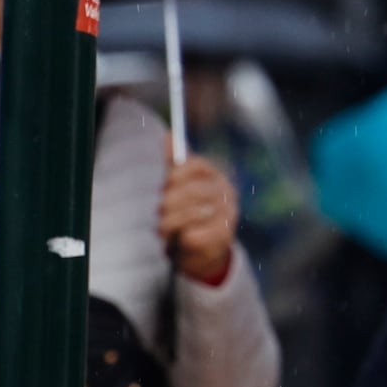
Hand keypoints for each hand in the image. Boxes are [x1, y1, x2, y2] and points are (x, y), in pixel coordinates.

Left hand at [158, 153, 240, 286]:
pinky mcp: (224, 237)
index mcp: (214, 175)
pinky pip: (195, 235)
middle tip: (158, 212)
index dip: (176, 174)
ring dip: (171, 223)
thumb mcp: (179, 188)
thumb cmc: (186, 214)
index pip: (196, 164)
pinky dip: (182, 239)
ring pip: (192, 214)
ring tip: (162, 229)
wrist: (201, 251)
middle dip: (169, 203)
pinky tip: (181, 240)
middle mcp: (225, 191)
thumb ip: (173, 164)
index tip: (164, 185)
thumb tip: (167, 135)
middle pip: (192, 190)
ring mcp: (228, 214)